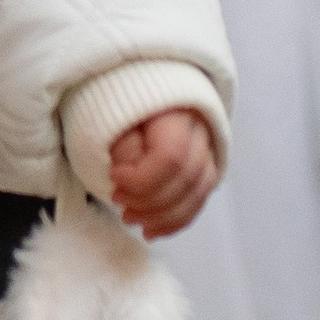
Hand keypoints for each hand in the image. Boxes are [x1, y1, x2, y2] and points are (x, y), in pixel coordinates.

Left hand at [105, 107, 218, 238]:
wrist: (136, 88)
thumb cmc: (118, 102)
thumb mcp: (111, 116)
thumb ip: (125, 147)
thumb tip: (134, 177)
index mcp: (177, 110)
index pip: (171, 157)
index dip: (141, 178)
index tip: (114, 177)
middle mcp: (201, 129)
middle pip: (187, 179)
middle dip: (149, 202)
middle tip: (118, 203)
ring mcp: (208, 148)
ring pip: (198, 193)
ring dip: (163, 217)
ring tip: (131, 220)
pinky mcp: (206, 166)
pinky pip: (199, 200)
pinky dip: (176, 221)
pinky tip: (153, 231)